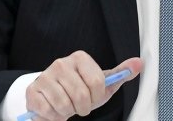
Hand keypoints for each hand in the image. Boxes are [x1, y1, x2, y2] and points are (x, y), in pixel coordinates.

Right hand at [24, 51, 142, 120]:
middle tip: (80, 106)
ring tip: (68, 107)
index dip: (97, 97)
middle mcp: (61, 63)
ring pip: (64, 105)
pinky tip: (55, 111)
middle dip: (84, 107)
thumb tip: (139, 63)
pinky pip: (48, 111)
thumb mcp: (103, 81)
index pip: (97, 82)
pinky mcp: (33, 91)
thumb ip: (121, 73)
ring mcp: (45, 76)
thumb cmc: (81, 88)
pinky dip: (55, 117)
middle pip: (81, 95)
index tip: (94, 97)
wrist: (53, 95)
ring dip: (69, 113)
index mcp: (80, 58)